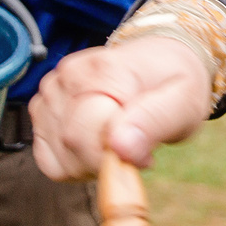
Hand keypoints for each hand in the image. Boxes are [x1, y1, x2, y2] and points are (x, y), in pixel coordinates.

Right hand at [29, 37, 212, 180]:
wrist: (159, 62)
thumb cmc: (171, 83)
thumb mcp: (183, 102)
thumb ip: (154, 121)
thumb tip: (120, 147)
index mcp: (102, 70)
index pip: (85, 133)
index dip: (115, 157)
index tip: (145, 154)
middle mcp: (68, 76)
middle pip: (69, 145)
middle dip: (103, 161)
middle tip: (134, 147)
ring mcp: (50, 91)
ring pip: (56, 157)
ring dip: (88, 164)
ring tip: (116, 142)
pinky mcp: (41, 108)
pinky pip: (46, 158)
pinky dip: (70, 163)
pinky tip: (94, 147)